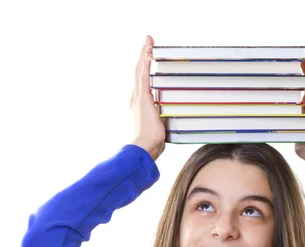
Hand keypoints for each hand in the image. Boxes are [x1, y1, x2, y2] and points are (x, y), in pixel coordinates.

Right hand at [131, 35, 165, 160]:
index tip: (148, 57)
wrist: (143, 148)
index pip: (141, 81)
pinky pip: (144, 77)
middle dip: (143, 56)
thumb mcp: (158, 128)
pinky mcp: (143, 99)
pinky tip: (149, 53)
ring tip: (148, 42)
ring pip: (140, 71)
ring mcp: (138, 98)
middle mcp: (135, 98)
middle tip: (148, 42)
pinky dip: (146, 64)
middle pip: (139, 72)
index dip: (144, 68)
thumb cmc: (151, 143)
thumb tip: (169, 122)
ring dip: (144, 55)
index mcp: (138, 104)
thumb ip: (162, 121)